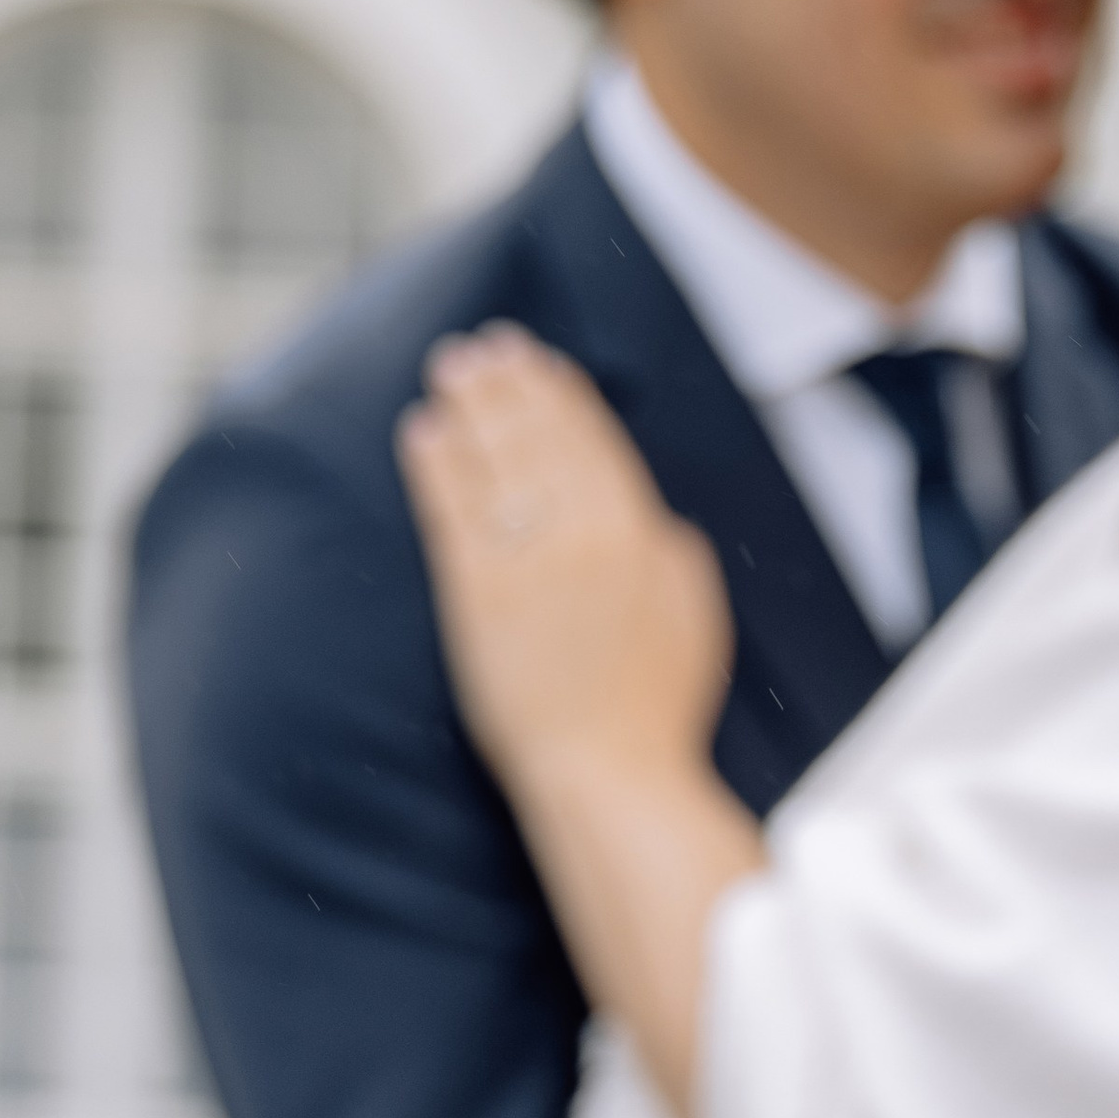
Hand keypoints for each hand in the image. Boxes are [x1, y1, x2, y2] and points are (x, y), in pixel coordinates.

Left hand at [397, 327, 733, 806]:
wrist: (607, 771)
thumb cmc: (658, 706)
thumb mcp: (695, 613)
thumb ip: (672, 550)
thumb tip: (651, 512)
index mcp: (639, 529)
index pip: (593, 442)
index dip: (563, 395)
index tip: (541, 362)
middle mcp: (580, 531)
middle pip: (538, 437)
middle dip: (510, 383)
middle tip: (484, 346)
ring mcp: (524, 560)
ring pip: (494, 460)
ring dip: (470, 406)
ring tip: (450, 369)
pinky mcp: (475, 594)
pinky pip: (452, 510)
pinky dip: (437, 465)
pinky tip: (422, 433)